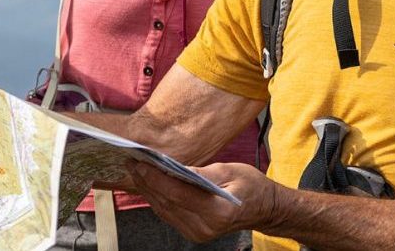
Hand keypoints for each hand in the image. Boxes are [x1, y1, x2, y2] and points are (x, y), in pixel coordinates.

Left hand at [117, 162, 284, 242]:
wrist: (263, 209)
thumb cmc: (250, 186)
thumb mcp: (229, 171)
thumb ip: (200, 173)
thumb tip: (171, 167)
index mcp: (218, 211)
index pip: (178, 194)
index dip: (156, 178)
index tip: (139, 163)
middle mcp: (206, 226)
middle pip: (167, 202)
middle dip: (146, 181)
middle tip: (131, 162)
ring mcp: (198, 233)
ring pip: (164, 210)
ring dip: (147, 190)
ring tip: (134, 170)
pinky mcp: (193, 233)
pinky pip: (168, 215)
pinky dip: (156, 198)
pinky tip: (147, 184)